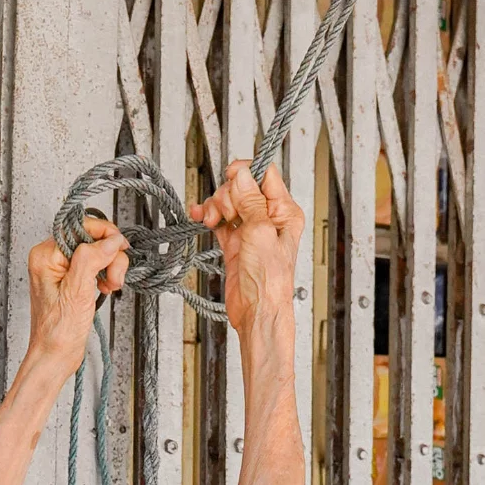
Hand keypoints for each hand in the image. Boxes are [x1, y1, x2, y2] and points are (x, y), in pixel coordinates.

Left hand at [24, 218, 128, 379]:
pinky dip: (105, 275)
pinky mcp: (71, 279)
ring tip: (111, 287)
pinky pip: (95, 266)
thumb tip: (111, 239)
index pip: (80, 227)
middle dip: (109, 256)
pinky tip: (105, 288)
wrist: (55, 356)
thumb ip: (92, 259)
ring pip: (97, 252)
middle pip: (91, 238)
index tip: (121, 247)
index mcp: (45, 255)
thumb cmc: (58, 332)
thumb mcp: (77, 291)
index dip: (104, 234)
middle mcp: (51, 258)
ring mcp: (62, 268)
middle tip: (114, 278)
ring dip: (110, 267)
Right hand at [189, 161, 303, 342]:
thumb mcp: (261, 232)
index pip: (266, 175)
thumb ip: (250, 200)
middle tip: (225, 212)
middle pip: (242, 187)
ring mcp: (250, 230)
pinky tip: (199, 216)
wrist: (257, 311)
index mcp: (284, 211)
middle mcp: (268, 217)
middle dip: (227, 194)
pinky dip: (208, 216)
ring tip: (210, 220)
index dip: (246, 173)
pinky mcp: (234, 243)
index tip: (230, 177)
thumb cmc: (269, 280)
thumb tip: (242, 174)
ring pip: (228, 203)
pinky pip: (219, 221)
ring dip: (215, 206)